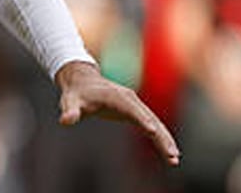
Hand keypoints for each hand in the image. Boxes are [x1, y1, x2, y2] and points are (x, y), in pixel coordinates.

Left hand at [55, 60, 180, 165]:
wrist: (83, 81)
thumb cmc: (76, 93)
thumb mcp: (70, 101)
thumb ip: (70, 110)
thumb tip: (65, 120)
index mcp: (116, 96)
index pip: (132, 109)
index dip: (142, 120)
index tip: (153, 132)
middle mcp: (130, 100)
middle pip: (150, 119)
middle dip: (161, 137)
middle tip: (172, 155)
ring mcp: (135, 105)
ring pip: (155, 123)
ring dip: (165, 140)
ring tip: (174, 159)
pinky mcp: (136, 112)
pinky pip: (152, 126)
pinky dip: (161, 138)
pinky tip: (169, 153)